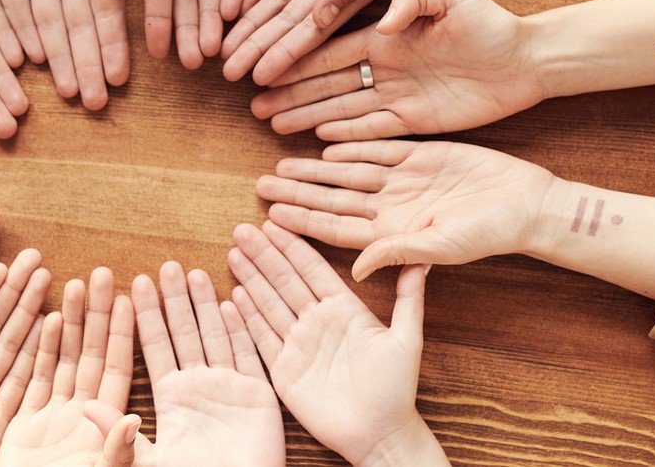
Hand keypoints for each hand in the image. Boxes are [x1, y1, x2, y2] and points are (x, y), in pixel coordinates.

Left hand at [0, 0, 127, 109]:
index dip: (114, 42)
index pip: (106, 8)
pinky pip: (8, 10)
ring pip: (46, 27)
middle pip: (78, 28)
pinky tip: (28, 64)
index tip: (122, 76)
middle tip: (96, 103)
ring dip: (58, 61)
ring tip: (70, 93)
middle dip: (89, 65)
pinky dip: (17, 37)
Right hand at [0, 268, 135, 466]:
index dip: (123, 333)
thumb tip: (136, 419)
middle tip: (102, 272)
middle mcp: (80, 418)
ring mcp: (51, 420)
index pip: (116, 369)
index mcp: (104, 428)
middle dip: (95, 314)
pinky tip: (44, 319)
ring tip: (70, 281)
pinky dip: (37, 351)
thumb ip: (118, 454)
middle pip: (90, 355)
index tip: (130, 296)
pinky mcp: (22, 428)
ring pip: (60, 360)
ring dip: (66, 322)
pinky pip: (32, 380)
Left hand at [85, 263, 284, 466]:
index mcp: (170, 399)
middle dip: (175, 300)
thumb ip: (117, 438)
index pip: (155, 347)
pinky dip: (242, 330)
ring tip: (195, 273)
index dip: (146, 316)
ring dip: (206, 305)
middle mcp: (199, 388)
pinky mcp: (259, 396)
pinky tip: (234, 303)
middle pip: (184, 334)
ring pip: (215, 336)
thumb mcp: (147, 463)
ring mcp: (230, 389)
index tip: (135, 284)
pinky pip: (250, 356)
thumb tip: (85, 408)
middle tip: (166, 265)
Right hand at [229, 222, 446, 465]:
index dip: (292, 246)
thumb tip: (421, 259)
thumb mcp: (406, 339)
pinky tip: (233, 296)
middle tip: (242, 229)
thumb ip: (409, 299)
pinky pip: (261, 338)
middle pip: (285, 280)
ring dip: (251, 278)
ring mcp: (298, 344)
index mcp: (344, 309)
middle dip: (263, 254)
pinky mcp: (283, 369)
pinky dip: (247, 317)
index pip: (312, 269)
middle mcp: (318, 322)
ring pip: (269, 303)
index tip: (275, 222)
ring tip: (233, 253)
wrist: (378, 434)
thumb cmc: (396, 390)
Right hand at [251, 0, 543, 139]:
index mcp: (384, 35)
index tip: (265, 66)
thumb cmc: (490, 20)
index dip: (297, 58)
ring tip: (273, 123)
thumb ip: (414, 0)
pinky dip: (345, 135)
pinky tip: (317, 138)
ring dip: (307, 115)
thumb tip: (384, 21)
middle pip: (326, 82)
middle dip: (290, 92)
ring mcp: (396, 94)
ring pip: (342, 107)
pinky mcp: (415, 119)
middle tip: (254, 103)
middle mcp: (383, 66)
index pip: (331, 49)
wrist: (526, 59)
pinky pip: (372, 129)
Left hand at [256, 139, 555, 280]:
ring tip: (281, 162)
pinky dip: (351, 142)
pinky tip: (323, 141)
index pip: (335, 226)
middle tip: (259, 183)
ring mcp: (403, 180)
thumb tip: (354, 271)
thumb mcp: (440, 246)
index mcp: (391, 232)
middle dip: (297, 191)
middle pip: (332, 198)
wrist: (527, 203)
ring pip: (348, 171)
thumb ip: (396, 253)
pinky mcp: (420, 155)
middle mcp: (391, 206)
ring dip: (315, 168)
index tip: (270, 216)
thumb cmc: (488, 233)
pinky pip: (377, 147)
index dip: (302, 220)